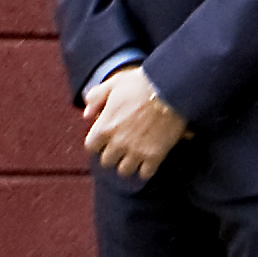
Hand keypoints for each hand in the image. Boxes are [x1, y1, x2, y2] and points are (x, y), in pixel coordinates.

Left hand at [83, 66, 188, 181]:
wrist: (170, 89)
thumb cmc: (142, 84)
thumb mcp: (114, 83)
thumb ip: (96, 97)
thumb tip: (87, 113)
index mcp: (104, 127)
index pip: (91, 147)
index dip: (98, 143)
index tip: (105, 139)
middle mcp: (117, 143)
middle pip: (107, 161)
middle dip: (113, 154)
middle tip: (122, 147)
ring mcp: (136, 151)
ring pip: (124, 171)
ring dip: (128, 164)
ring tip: (135, 156)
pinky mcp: (154, 156)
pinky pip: (145, 173)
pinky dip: (146, 169)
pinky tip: (149, 160)